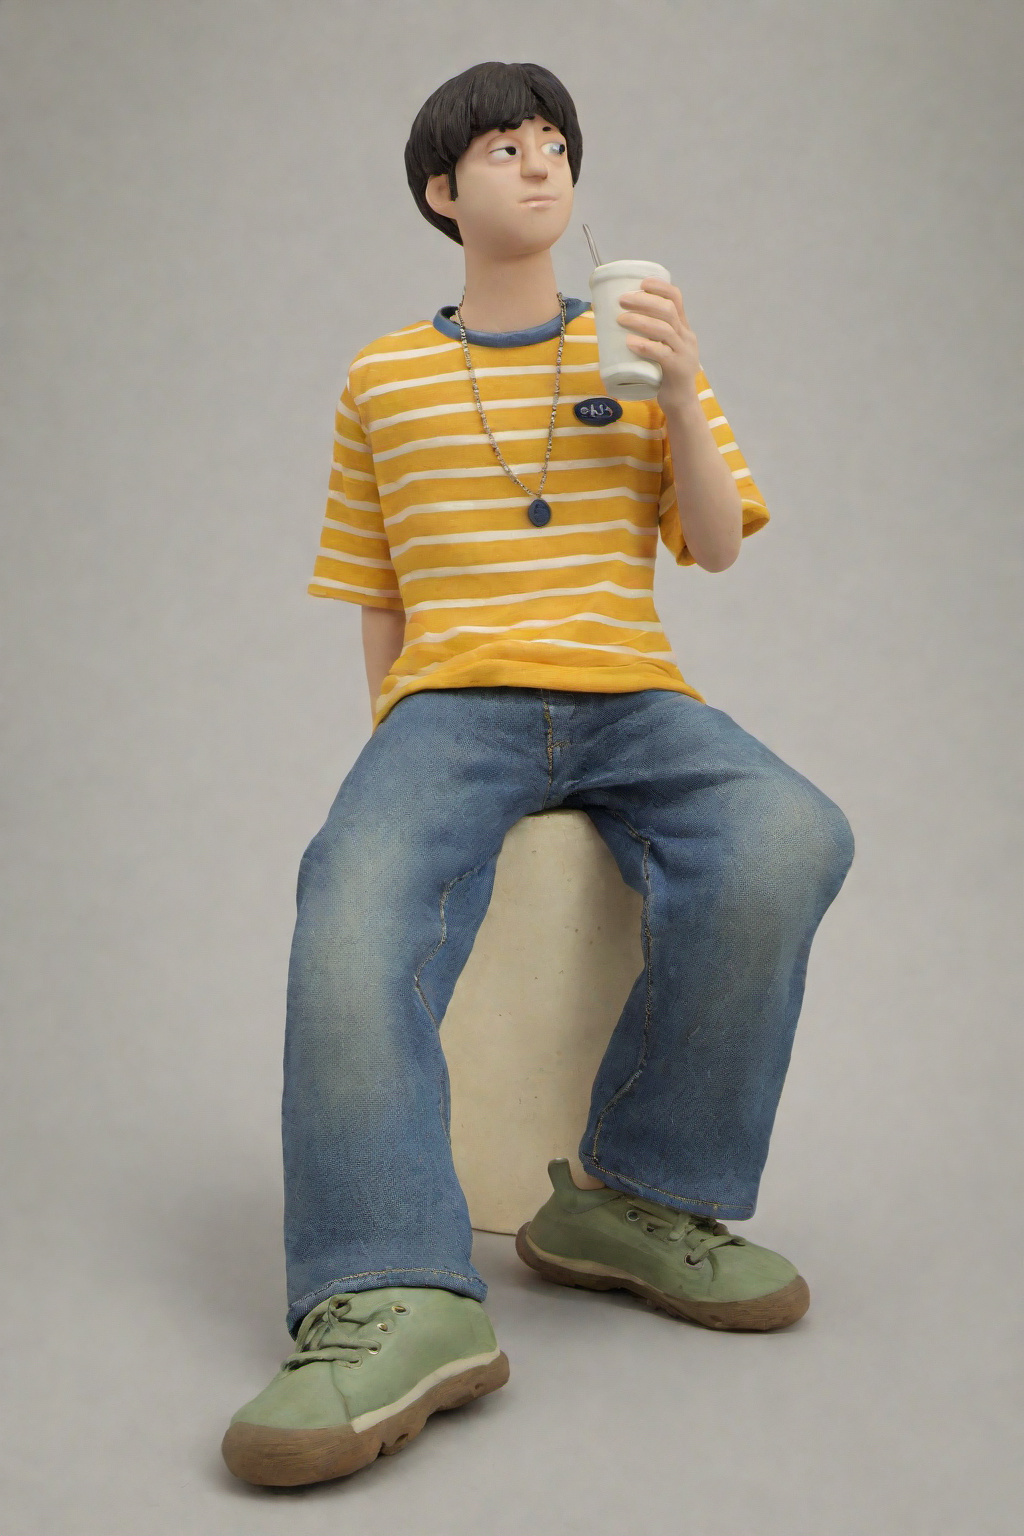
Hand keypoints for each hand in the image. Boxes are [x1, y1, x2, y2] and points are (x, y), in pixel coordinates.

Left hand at [616, 278, 700, 413]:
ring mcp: (684, 353)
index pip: (676, 299)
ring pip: (664, 329)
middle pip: (668, 310)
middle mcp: (686, 338)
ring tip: (621, 319)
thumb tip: (618, 320)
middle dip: (644, 301)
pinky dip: (645, 346)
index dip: (659, 287)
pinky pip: (661, 353)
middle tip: (622, 300)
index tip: (641, 282)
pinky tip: (630, 342)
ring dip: (641, 321)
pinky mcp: (677, 370)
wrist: (681, 404)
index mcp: (683, 329)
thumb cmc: (664, 375)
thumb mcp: (661, 350)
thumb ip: (649, 336)